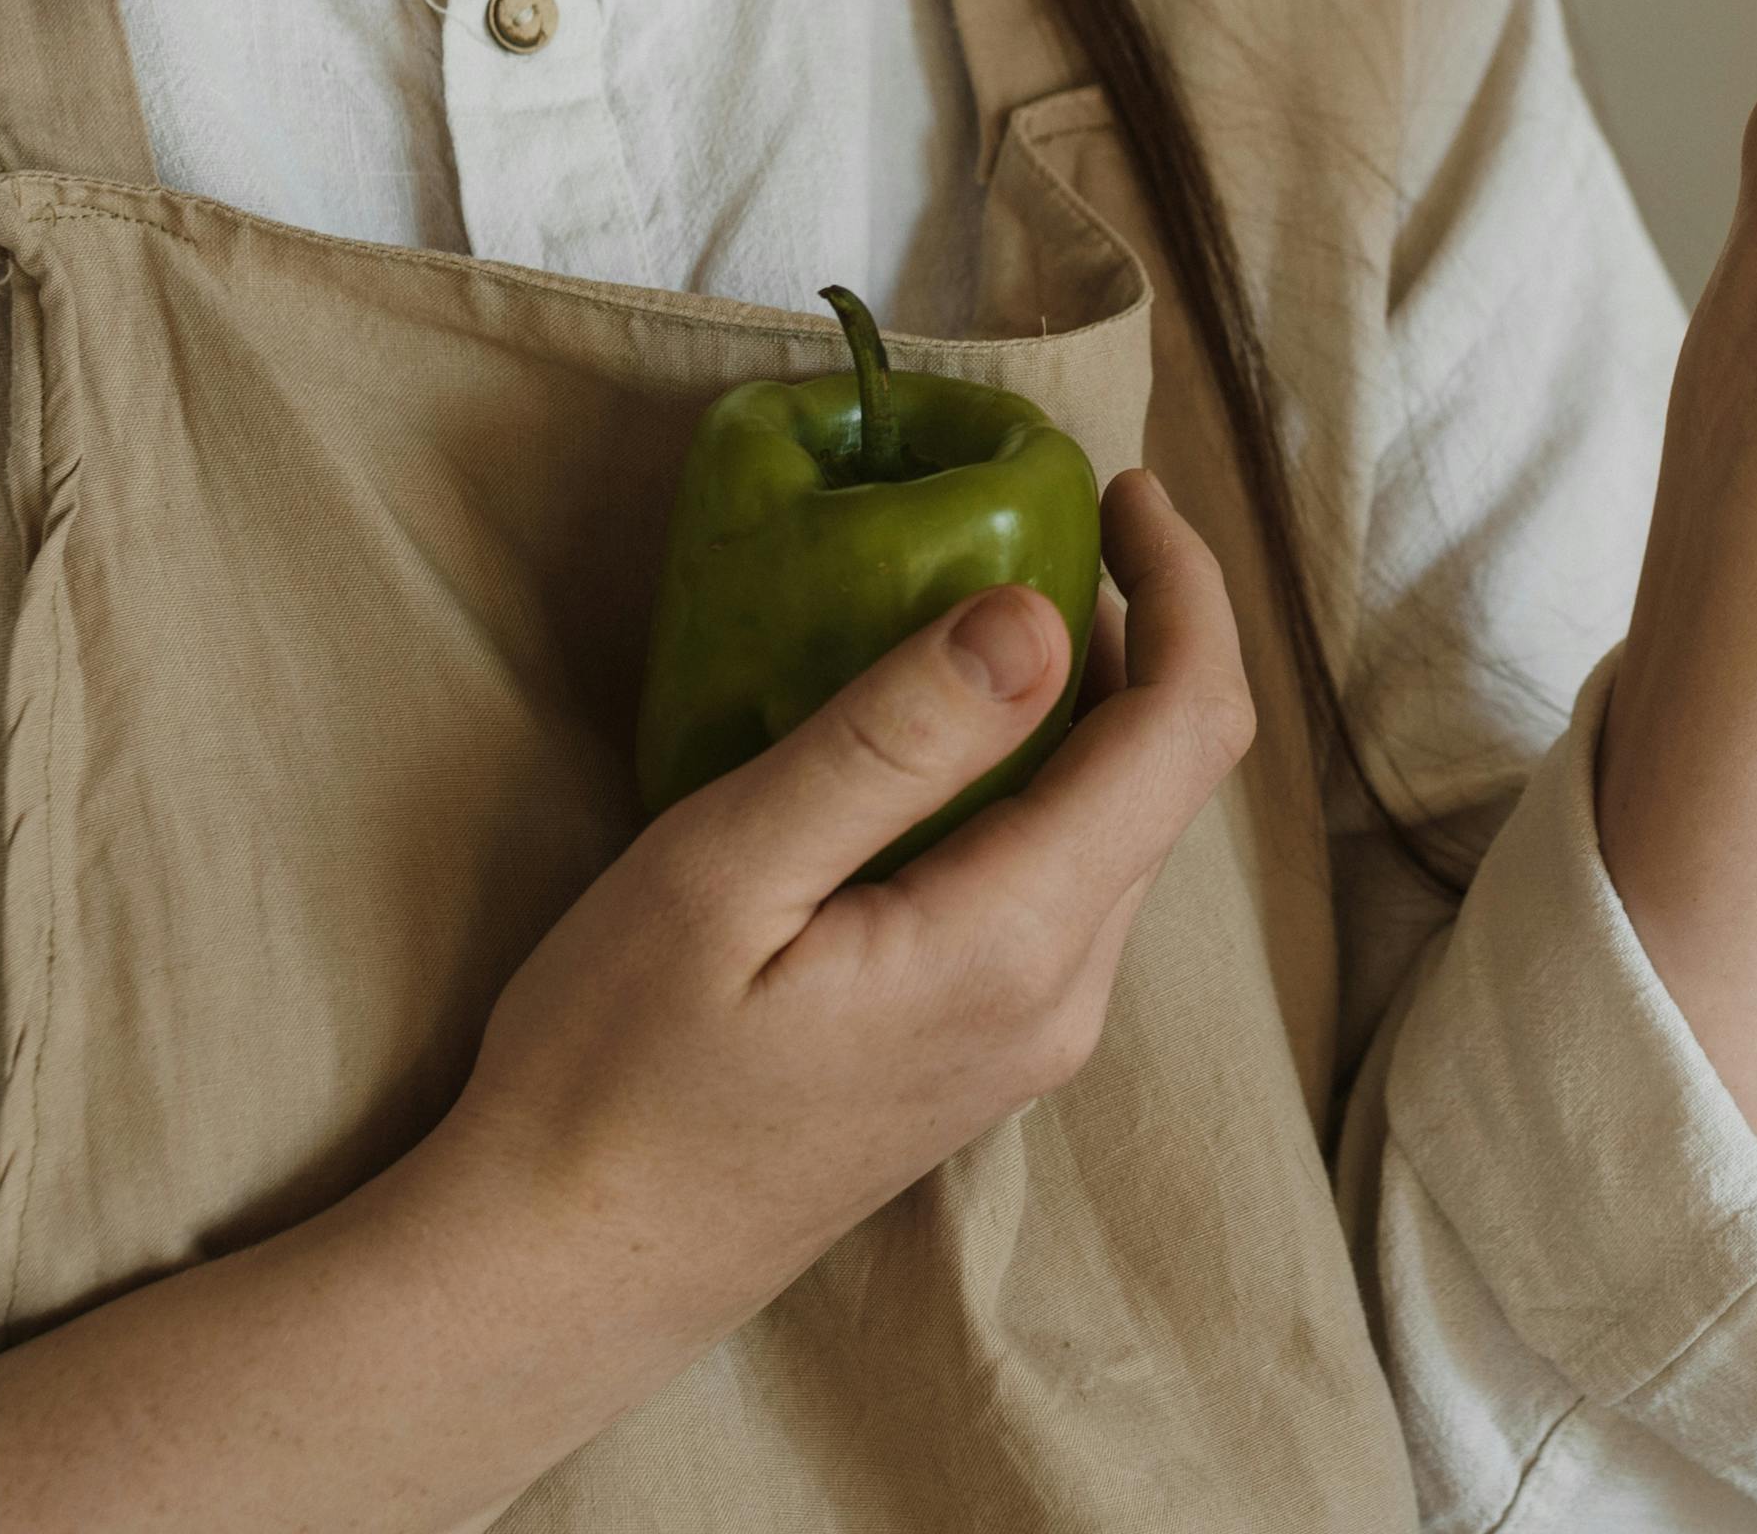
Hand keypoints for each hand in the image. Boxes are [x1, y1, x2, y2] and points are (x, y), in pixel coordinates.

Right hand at [432, 466, 1253, 1329]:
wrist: (569, 1270)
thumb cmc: (615, 1067)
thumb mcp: (729, 871)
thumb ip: (894, 742)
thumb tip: (1040, 614)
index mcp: (1021, 942)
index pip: (1187, 730)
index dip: (1183, 588)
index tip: (1122, 487)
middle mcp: (1066, 997)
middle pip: (1171, 775)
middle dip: (1146, 627)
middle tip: (1055, 513)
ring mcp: (1035, 1035)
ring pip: (1122, 827)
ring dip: (1096, 701)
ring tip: (1002, 593)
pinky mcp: (990, 1048)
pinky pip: (1067, 879)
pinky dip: (1047, 775)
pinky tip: (956, 730)